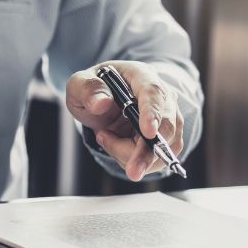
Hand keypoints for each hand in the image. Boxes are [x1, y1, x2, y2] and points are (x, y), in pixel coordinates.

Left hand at [66, 61, 183, 180]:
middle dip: (147, 152)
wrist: (105, 101)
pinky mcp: (168, 139)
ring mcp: (168, 119)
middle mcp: (162, 97)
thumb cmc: (95, 90)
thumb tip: (101, 103)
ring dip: (130, 155)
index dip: (152, 113)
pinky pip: (157, 159)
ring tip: (105, 137)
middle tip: (132, 171)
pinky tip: (117, 146)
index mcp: (141, 76)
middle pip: (165, 127)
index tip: (149, 133)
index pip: (153, 93)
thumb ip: (87, 89)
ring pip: (162, 148)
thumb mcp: (79, 84)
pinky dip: (133, 160)